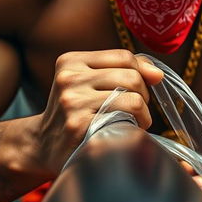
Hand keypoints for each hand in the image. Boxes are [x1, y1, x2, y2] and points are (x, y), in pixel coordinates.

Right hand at [31, 49, 163, 174]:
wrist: (43, 145)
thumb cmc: (75, 112)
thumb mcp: (89, 82)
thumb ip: (122, 70)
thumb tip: (157, 74)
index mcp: (71, 61)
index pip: (124, 56)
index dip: (142, 72)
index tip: (140, 89)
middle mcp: (69, 78)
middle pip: (131, 76)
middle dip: (144, 94)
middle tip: (137, 109)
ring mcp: (73, 102)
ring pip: (133, 98)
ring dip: (144, 113)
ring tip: (136, 121)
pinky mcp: (80, 126)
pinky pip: (126, 118)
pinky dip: (137, 125)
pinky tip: (129, 131)